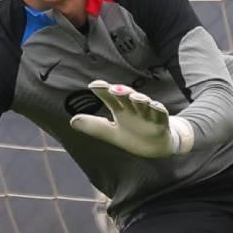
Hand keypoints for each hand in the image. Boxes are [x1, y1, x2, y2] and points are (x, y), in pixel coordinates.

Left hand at [69, 80, 193, 157]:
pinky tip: (155, 105)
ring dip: (140, 99)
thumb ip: (94, 126)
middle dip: (122, 91)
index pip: (110, 97)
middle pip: (127, 97)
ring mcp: (148, 115)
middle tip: (114, 88)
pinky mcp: (161, 123)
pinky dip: (158, 109)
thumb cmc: (133, 135)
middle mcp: (134, 109)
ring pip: (144, 104)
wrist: (156, 148)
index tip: (93, 85)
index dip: (103, 90)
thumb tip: (72, 120)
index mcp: (121, 110)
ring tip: (134, 96)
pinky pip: (161, 115)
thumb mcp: (111, 132)